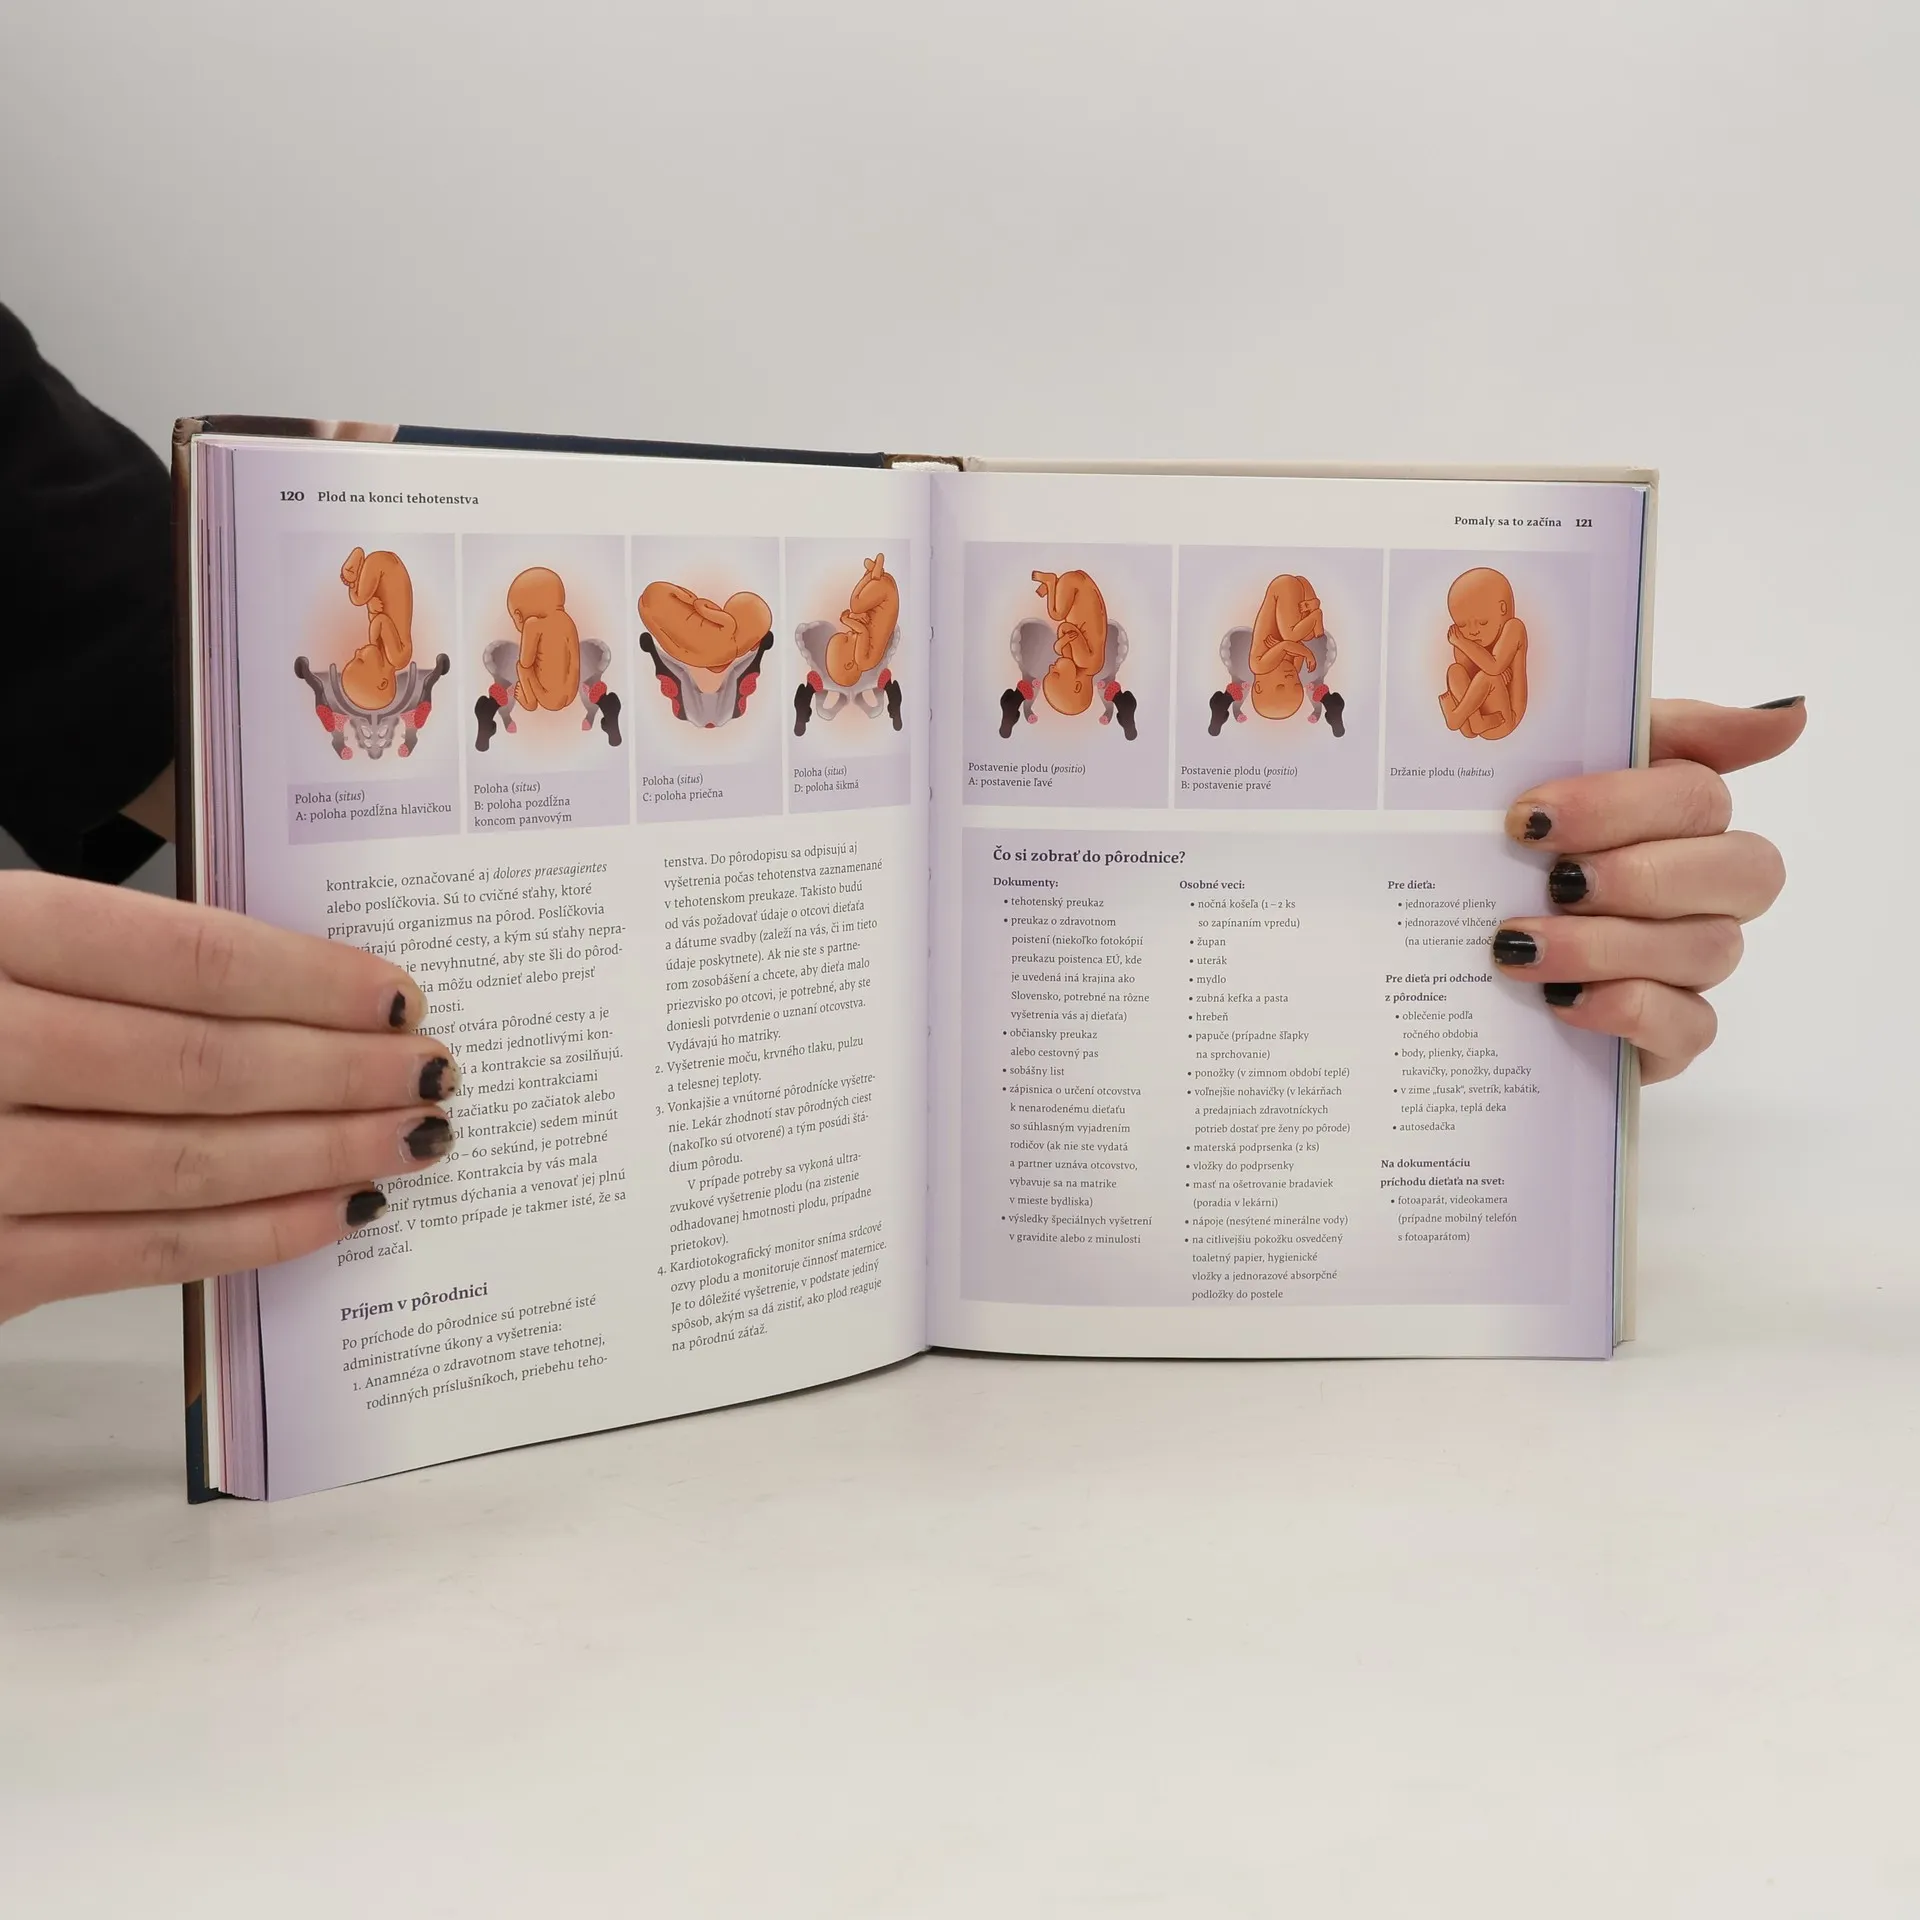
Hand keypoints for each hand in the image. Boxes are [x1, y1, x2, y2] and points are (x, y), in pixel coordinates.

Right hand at [0, 873, 458, 1322]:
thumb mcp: (4, 951)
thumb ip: (109, 961)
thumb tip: (294, 987)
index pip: (182, 959)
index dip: (309, 980)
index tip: (399, 995)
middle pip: (200, 1065)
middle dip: (340, 1074)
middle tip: (436, 1074)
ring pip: (184, 1163)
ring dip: (321, 1154)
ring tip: (412, 1140)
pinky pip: (138, 1252)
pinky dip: (254, 1235)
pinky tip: (336, 1212)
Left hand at [1491, 698, 1804, 1081]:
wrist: (1440, 952)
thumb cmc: (1510, 850)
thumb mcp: (1554, 766)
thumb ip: (1658, 728)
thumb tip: (1792, 714)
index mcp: (1681, 816)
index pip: (1698, 796)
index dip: (1620, 804)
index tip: (1529, 818)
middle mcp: (1705, 888)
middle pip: (1741, 870)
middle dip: (1639, 874)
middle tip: (1552, 882)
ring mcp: (1692, 964)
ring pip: (1710, 949)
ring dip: (1609, 946)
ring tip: (1521, 946)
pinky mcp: (1670, 1033)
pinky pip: (1692, 1026)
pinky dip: (1627, 1009)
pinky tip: (1560, 1001)